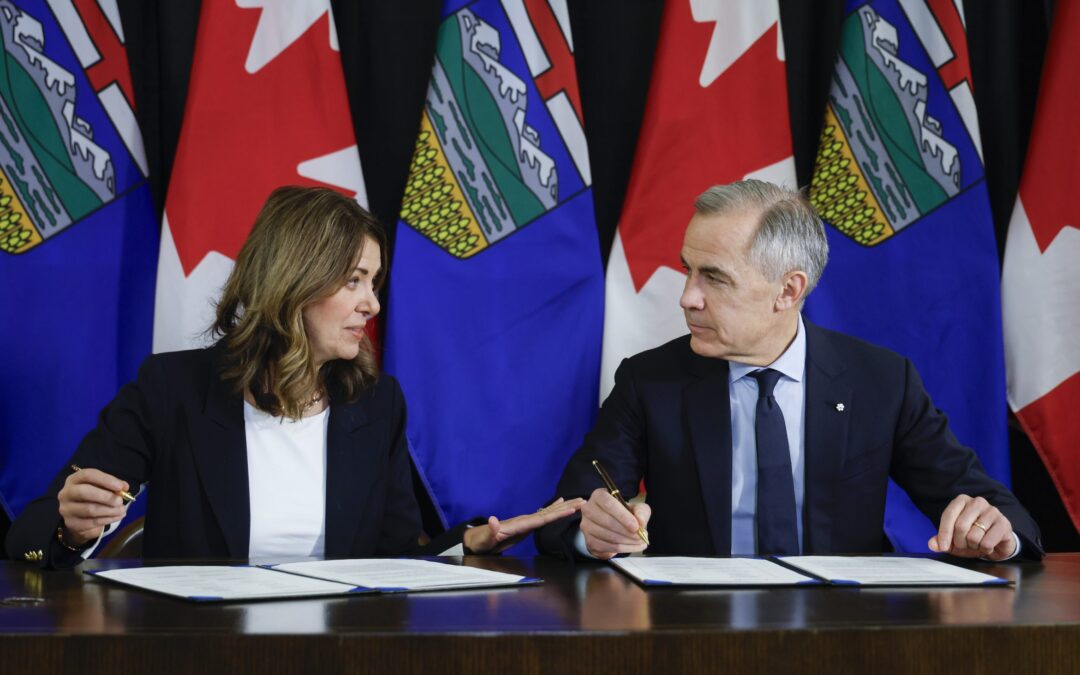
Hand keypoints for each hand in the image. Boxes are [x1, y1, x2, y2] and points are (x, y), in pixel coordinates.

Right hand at [57, 467, 128, 546]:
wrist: (81, 517)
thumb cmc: (93, 497)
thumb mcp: (102, 487)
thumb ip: (113, 485)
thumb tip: (124, 487)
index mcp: (74, 479)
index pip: (87, 475)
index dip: (105, 479)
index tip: (120, 486)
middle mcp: (66, 493)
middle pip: (84, 492)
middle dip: (106, 497)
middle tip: (120, 501)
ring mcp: (67, 509)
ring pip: (89, 509)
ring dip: (110, 510)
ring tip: (122, 510)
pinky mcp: (72, 523)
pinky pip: (92, 522)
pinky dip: (108, 519)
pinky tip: (118, 516)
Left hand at [463, 497, 585, 553]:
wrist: (478, 539)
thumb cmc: (481, 541)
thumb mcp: (484, 538)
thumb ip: (490, 530)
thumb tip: (493, 519)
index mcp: (519, 524)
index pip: (541, 518)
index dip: (556, 513)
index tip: (571, 508)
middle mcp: (525, 520)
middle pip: (549, 513)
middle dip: (566, 507)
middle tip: (583, 501)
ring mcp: (526, 522)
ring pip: (549, 513)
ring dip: (564, 507)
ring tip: (579, 502)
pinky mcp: (526, 525)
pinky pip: (544, 517)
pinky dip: (554, 510)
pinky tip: (561, 505)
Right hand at [580, 487, 650, 559]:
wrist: (613, 526)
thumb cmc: (624, 514)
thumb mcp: (636, 508)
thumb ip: (641, 511)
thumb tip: (640, 521)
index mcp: (599, 496)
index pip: (608, 504)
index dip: (623, 516)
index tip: (636, 526)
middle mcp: (589, 509)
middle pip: (607, 521)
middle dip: (627, 531)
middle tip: (641, 536)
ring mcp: (587, 526)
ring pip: (608, 536)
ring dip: (627, 541)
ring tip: (640, 542)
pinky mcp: (589, 541)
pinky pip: (607, 547)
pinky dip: (623, 549)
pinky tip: (633, 547)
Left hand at [928, 494, 1016, 559]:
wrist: (998, 542)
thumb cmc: (973, 537)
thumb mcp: (954, 540)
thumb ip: (941, 541)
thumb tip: (932, 545)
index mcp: (962, 501)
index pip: (948, 515)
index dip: (944, 533)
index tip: (943, 547)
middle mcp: (977, 502)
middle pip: (960, 526)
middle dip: (959, 542)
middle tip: (964, 546)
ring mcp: (992, 511)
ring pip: (973, 536)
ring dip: (973, 546)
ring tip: (977, 544)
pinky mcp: (1004, 523)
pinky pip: (987, 542)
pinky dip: (985, 549)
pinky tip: (988, 546)